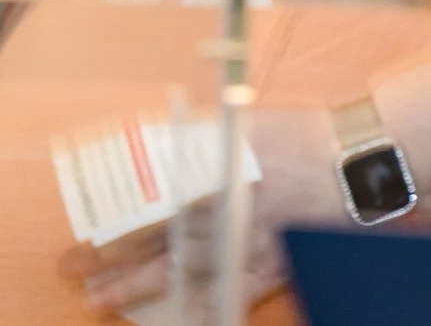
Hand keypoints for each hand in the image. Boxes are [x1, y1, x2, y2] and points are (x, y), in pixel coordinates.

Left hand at [62, 105, 348, 315]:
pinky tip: (178, 318)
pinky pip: (230, 293)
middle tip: (72, 269)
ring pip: (179, 270)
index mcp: (213, 172)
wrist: (358, 161)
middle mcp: (223, 212)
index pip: (146, 203)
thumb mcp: (242, 124)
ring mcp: (246, 244)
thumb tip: (150, 143)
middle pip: (153, 239)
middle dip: (109, 257)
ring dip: (137, 284)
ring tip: (101, 298)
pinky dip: (203, 307)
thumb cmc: (301, 134)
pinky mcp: (271, 263)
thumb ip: (197, 137)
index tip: (81, 229)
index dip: (111, 220)